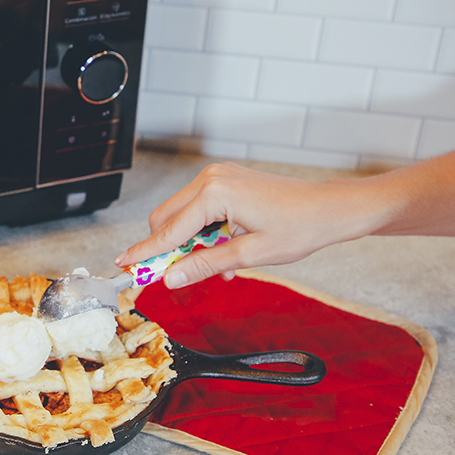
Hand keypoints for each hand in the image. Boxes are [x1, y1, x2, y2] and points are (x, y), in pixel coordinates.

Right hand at [113, 163, 379, 288]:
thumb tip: (172, 278)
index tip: (123, 265)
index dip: (145, 252)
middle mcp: (211, 178)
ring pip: (181, 215)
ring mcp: (218, 176)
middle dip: (166, 249)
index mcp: (215, 193)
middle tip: (172, 277)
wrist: (332, 208)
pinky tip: (223, 252)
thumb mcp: (251, 255)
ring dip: (188, 243)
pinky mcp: (226, 180)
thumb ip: (205, 264)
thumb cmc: (300, 227)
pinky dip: (202, 232)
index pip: (168, 230)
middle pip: (166, 218)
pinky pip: (199, 208)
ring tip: (218, 267)